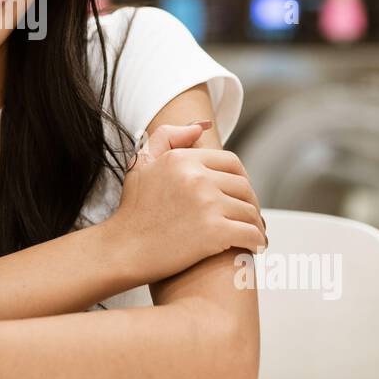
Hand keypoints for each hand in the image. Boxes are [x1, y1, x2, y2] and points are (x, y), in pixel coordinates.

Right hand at [112, 122, 267, 283]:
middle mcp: (196, 177)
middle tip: (250, 217)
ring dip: (256, 224)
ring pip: (250, 211)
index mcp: (182, 159)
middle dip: (251, 203)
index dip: (240, 179)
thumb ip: (167, 137)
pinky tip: (254, 247)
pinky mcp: (215, 232)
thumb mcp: (141, 164)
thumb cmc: (132, 210)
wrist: (122, 251)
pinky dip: (256, 242)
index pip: (230, 162)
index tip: (240, 195)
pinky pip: (250, 234)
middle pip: (244, 187)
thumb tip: (201, 128)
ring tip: (254, 234)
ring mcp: (207, 204)